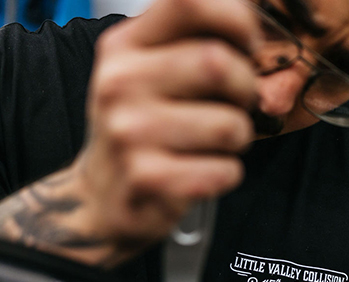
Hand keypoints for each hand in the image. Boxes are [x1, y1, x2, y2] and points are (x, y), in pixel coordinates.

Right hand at [76, 0, 262, 248]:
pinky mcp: (146, 178)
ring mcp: (129, 132)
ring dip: (238, 138)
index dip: (236, 18)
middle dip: (246, 89)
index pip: (189, 1)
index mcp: (125, 45)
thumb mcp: (149, 70)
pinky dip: (226, 174)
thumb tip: (248, 18)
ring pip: (230, 124)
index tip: (246, 44)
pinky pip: (224, 171)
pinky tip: (201, 173)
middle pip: (218, 63)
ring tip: (213, 143)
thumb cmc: (142, 126)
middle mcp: (120, 82)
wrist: (101, 195)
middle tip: (235, 105)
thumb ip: (190, 38)